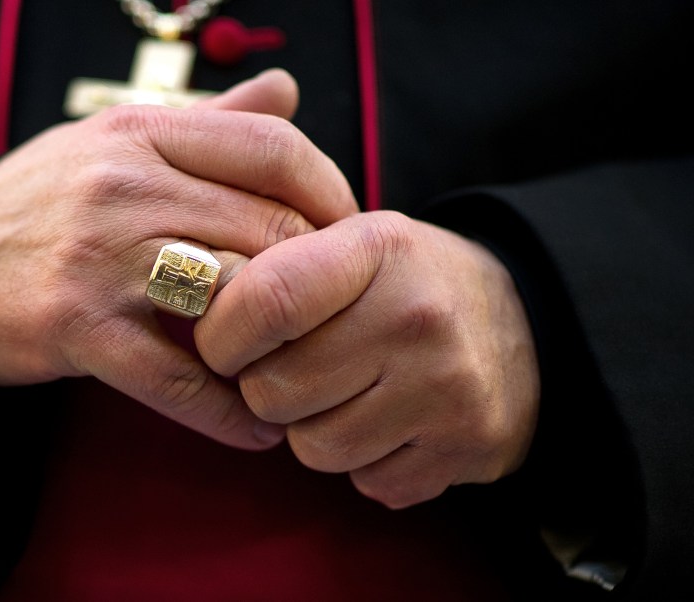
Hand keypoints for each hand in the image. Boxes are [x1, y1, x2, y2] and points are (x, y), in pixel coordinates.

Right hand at [0, 70, 357, 449]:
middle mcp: (124, 184)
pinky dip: (227, 413)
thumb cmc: (41, 202)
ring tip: (304, 370)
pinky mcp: (75, 327)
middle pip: (269, 227)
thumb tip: (287, 88)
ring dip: (283, 346)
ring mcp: (98, 257)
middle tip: (333, 315)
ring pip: (235, 296)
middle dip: (318, 280)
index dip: (330, 193)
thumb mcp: (114, 141)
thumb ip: (208, 119)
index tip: (346, 235)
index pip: (273, 147)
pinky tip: (257, 430)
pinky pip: (177, 380)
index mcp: (141, 131)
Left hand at [196, 211, 539, 504]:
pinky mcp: (464, 449)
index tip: (222, 342)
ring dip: (313, 429)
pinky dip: (364, 460)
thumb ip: (277, 268)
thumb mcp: (355, 244)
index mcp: (378, 249)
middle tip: (296, 366)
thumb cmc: (411, 283)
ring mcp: (446, 390)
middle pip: (272, 391)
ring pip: (312, 448)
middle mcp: (416, 318)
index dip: (220, 335)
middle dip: (265, 388)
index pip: (263, 302)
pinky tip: (389, 421)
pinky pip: (364, 481)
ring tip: (348, 392)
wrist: (530, 327)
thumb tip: (195, 299)